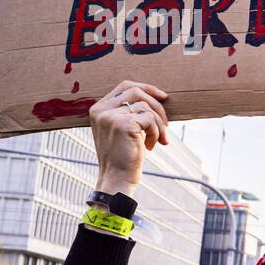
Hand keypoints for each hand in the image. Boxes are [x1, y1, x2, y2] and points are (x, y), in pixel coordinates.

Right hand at [89, 81, 169, 195]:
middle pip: (136, 91)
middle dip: (157, 106)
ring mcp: (110, 116)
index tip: (163, 97)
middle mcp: (101, 110)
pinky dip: (156, 132)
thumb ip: (130, 112)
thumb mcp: (122, 130)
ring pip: (146, 106)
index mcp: (98, 109)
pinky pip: (150, 119)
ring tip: (157, 140)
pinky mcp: (123, 124)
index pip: (125, 86)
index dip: (146, 88)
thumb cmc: (124, 156)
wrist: (117, 178)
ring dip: (158, 124)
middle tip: (166, 124)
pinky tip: (150, 146)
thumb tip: (159, 97)